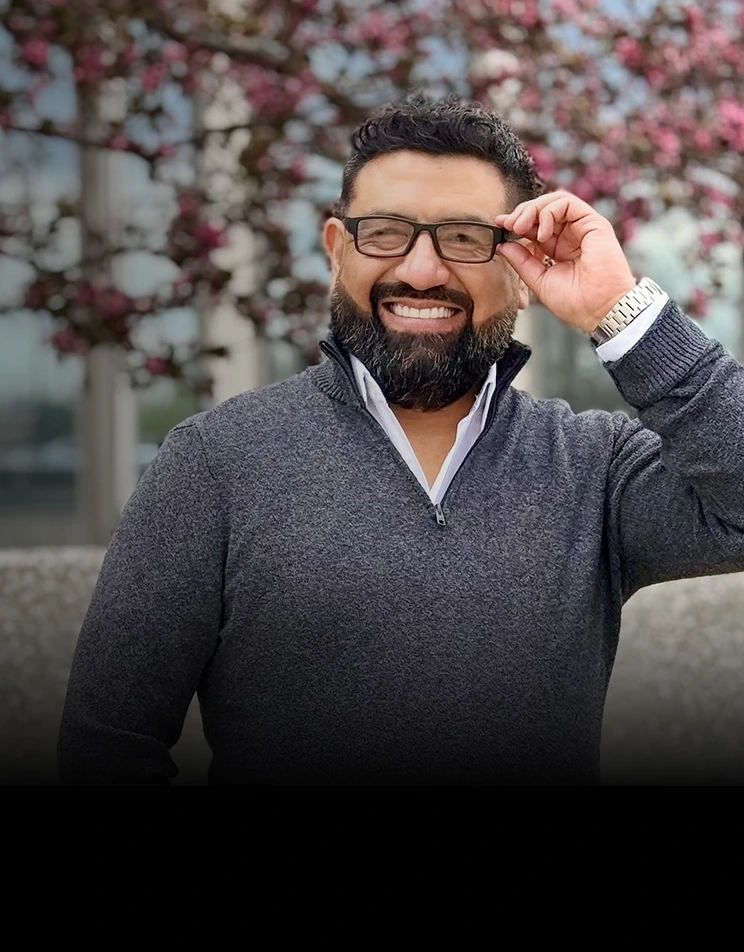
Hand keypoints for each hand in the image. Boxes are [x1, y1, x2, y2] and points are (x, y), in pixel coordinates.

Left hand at [493, 190, 637, 332]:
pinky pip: (567, 203)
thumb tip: (503, 245)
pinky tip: (541, 233)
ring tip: (520, 226)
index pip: (535, 226)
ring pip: (554, 202)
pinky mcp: (594, 223)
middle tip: (508, 224)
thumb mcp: (539, 280)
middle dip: (522, 213)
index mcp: (559, 249)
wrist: (600, 311)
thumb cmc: (576, 303)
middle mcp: (571, 235)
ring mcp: (583, 228)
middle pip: (543, 210)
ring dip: (533, 210)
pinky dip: (549, 212)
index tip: (500, 225)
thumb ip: (521, 261)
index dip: (517, 223)